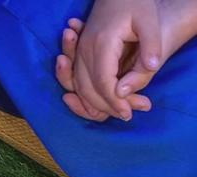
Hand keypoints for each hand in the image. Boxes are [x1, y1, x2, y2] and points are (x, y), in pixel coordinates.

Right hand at [68, 0, 162, 120]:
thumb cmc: (135, 3)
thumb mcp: (149, 22)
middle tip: (126, 115)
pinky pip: (75, 78)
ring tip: (114, 110)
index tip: (128, 113)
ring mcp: (79, 50)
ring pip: (78, 85)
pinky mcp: (79, 51)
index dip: (114, 101)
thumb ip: (150, 49)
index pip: (103, 81)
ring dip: (93, 102)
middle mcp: (85, 49)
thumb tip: (140, 79)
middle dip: (105, 106)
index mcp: (102, 43)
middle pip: (87, 87)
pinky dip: (84, 93)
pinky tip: (97, 101)